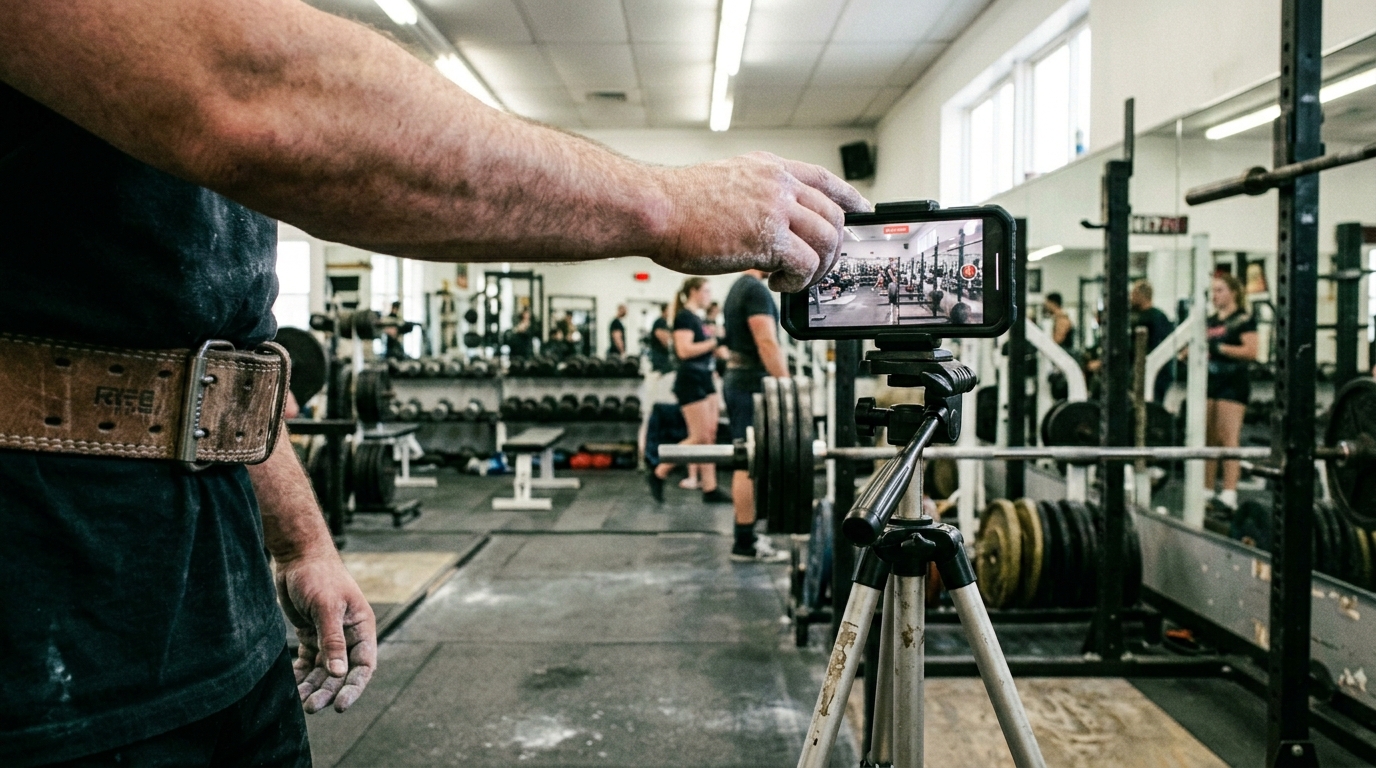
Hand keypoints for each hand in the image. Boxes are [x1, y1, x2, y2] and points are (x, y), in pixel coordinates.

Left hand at [276, 553, 376, 712]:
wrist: (297, 556)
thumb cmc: (319, 576)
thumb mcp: (327, 608)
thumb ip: (333, 641)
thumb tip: (339, 674)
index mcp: (361, 628)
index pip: (364, 665)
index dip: (354, 687)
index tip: (340, 706)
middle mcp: (348, 636)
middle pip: (341, 673)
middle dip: (328, 691)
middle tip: (310, 707)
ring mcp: (328, 637)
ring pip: (323, 671)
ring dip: (312, 686)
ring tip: (297, 702)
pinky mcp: (310, 635)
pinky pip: (308, 662)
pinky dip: (300, 675)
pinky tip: (291, 687)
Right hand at [652, 152, 870, 291]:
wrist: (654, 209)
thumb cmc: (677, 205)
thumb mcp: (726, 185)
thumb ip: (756, 198)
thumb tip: (773, 229)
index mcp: (769, 169)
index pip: (825, 179)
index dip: (850, 198)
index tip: (862, 213)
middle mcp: (778, 184)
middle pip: (833, 216)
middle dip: (831, 249)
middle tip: (815, 269)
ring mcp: (776, 208)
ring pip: (827, 240)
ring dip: (817, 268)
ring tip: (793, 279)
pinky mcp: (768, 238)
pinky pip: (806, 264)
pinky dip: (798, 281)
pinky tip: (777, 283)